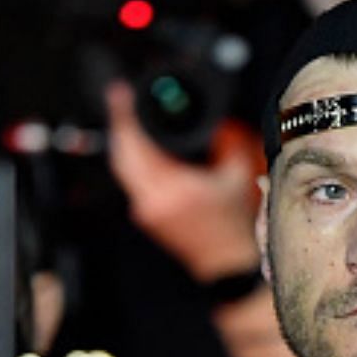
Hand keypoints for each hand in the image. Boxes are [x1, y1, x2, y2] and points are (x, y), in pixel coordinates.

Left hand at [104, 80, 264, 282]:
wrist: (228, 262)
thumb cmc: (234, 226)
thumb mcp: (238, 175)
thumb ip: (228, 142)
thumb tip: (219, 121)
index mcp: (172, 188)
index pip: (135, 145)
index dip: (124, 116)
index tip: (120, 94)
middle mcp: (151, 200)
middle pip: (120, 155)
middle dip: (119, 124)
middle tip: (120, 99)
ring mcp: (146, 210)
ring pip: (123, 168)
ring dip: (123, 141)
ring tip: (127, 117)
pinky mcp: (147, 215)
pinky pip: (131, 180)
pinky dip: (131, 159)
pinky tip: (138, 147)